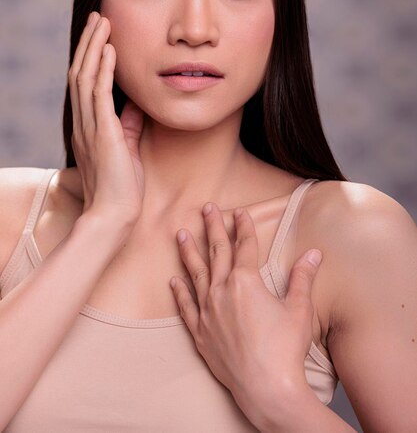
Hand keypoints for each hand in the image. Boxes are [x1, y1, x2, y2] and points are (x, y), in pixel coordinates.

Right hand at [68, 11, 144, 230]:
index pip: (85, 83)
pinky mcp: (102, 134)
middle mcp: (84, 123)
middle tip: (98, 17)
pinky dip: (103, 69)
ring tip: (102, 22)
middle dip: (89, 42)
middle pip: (80, 72)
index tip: (100, 34)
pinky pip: (99, 94)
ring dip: (94, 47)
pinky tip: (109, 49)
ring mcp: (90, 127)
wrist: (115, 216)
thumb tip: (137, 102)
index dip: (90, 56)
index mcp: (88, 126)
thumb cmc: (123, 187)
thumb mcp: (127, 147)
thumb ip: (129, 124)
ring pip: (86, 77)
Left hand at [169, 202, 321, 419]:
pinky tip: (173, 280)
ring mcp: (208, 312)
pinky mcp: (200, 333)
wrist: (266, 388)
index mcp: (246, 282)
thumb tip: (313, 253)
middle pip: (216, 252)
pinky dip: (179, 292)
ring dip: (189, 252)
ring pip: (195, 274)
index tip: (239, 212)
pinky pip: (185, 306)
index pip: (244, 246)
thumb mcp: (299, 309)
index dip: (243, 226)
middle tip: (206, 208)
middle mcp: (222, 291)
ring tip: (181, 234)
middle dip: (212, 227)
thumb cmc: (285, 349)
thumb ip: (302, 277)